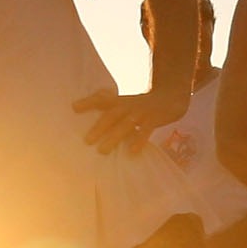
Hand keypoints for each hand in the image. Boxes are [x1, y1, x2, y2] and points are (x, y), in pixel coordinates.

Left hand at [74, 81, 189, 155]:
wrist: (172, 95)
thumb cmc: (144, 105)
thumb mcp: (128, 103)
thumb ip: (112, 110)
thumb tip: (92, 122)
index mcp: (121, 101)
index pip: (102, 99)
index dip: (88, 102)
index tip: (74, 108)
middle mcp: (129, 105)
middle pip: (112, 115)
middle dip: (99, 127)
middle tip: (87, 141)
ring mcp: (142, 112)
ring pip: (126, 124)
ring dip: (114, 137)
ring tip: (102, 151)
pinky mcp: (155, 119)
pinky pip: (146, 131)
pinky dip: (139, 140)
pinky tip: (132, 151)